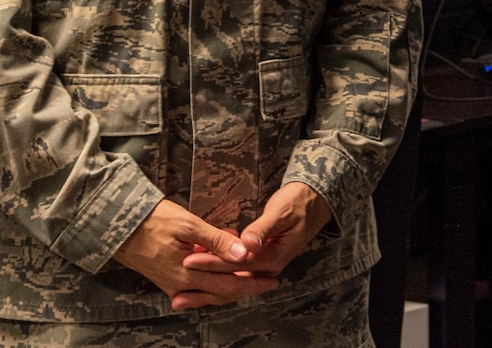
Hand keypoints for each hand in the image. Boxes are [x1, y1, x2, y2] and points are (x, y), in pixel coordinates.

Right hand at [112, 198, 277, 311]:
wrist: (119, 225)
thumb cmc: (154, 220)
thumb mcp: (188, 224)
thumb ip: (216, 240)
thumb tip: (242, 253)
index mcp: (187, 274)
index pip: (228, 285)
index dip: (252, 284)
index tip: (273, 280)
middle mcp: (180, 286)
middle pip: (222, 293)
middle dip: (247, 287)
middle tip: (269, 281)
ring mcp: (173, 285)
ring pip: (210, 292)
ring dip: (232, 286)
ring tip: (253, 277)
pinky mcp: (168, 280)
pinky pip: (198, 288)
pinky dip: (215, 282)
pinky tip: (225, 272)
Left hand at [182, 182, 331, 282]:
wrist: (315, 201)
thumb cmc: (298, 203)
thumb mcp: (282, 212)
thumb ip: (263, 229)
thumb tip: (247, 244)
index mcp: (274, 258)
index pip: (236, 264)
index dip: (211, 263)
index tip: (188, 260)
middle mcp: (268, 267)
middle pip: (231, 279)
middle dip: (204, 282)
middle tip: (177, 285)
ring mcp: (264, 266)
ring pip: (231, 280)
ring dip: (208, 284)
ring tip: (181, 290)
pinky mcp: (259, 261)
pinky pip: (235, 273)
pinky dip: (217, 275)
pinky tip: (200, 275)